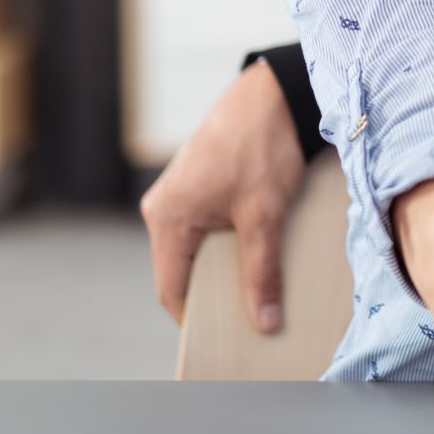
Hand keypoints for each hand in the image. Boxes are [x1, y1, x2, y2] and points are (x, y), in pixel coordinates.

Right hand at [139, 60, 307, 330]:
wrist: (270, 94)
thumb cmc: (262, 149)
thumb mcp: (266, 215)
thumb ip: (262, 271)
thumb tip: (265, 321)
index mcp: (167, 219)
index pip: (171, 289)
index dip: (198, 319)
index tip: (228, 340)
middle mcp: (163, 208)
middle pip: (184, 270)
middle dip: (217, 294)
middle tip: (253, 316)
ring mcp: (178, 195)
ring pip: (199, 249)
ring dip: (228, 266)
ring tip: (262, 285)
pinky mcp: (197, 185)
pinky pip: (207, 228)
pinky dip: (231, 243)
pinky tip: (261, 251)